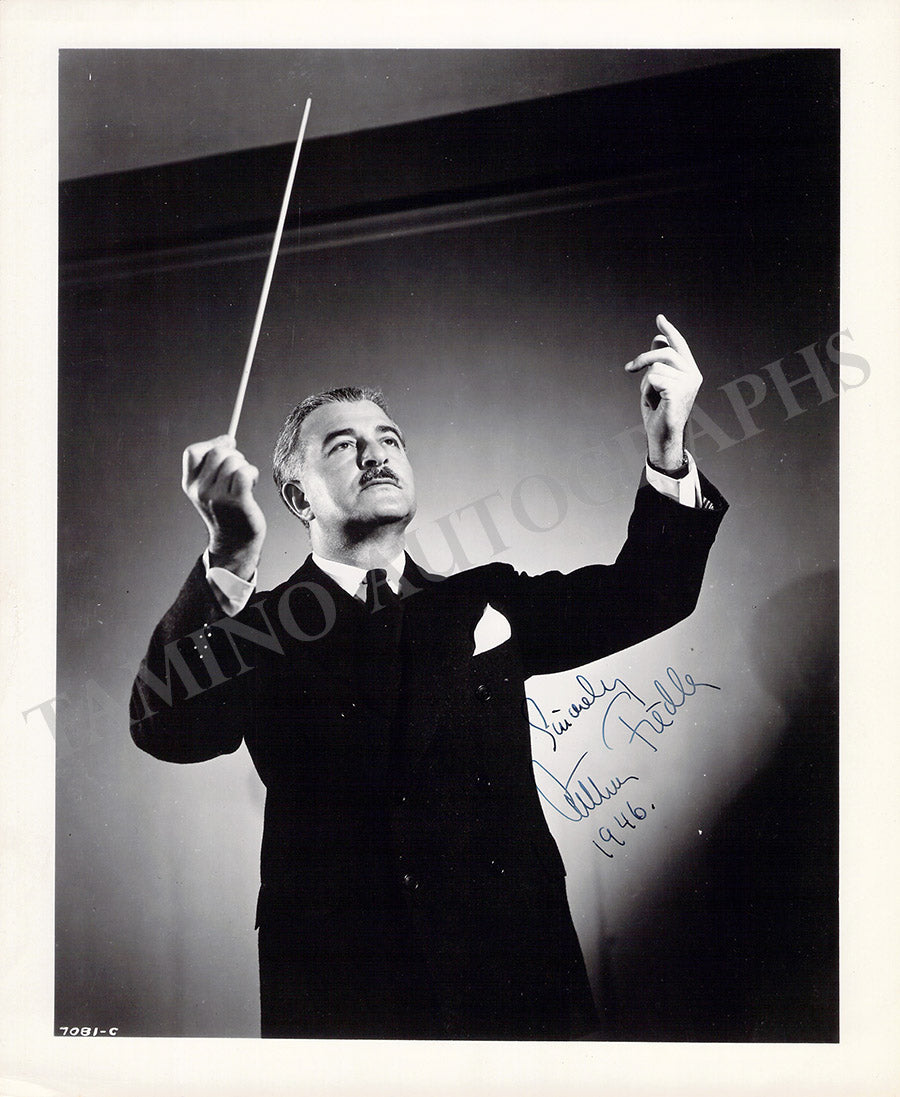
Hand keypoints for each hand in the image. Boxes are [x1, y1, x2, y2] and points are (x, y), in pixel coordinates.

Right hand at [182, 435, 265, 578]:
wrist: (234, 543)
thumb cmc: (227, 511)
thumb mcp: (209, 489)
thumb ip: (213, 466)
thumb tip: (228, 439)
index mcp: (190, 485)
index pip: (192, 452)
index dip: (212, 443)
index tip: (227, 445)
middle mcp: (201, 491)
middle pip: (218, 452)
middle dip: (234, 455)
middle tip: (239, 468)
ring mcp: (218, 497)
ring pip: (234, 461)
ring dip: (245, 466)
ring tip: (246, 481)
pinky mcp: (237, 502)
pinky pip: (245, 472)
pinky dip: (253, 473)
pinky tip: (253, 483)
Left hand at [624, 315, 702, 470]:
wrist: (662, 435)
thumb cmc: (659, 411)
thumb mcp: (657, 382)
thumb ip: (659, 361)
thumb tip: (658, 338)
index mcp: (690, 371)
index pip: (679, 345)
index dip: (669, 331)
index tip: (659, 318)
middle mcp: (694, 375)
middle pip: (665, 352)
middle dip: (643, 358)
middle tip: (629, 368)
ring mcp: (688, 383)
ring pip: (655, 366)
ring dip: (645, 383)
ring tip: (651, 397)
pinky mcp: (679, 391)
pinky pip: (653, 378)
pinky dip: (646, 390)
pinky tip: (653, 402)